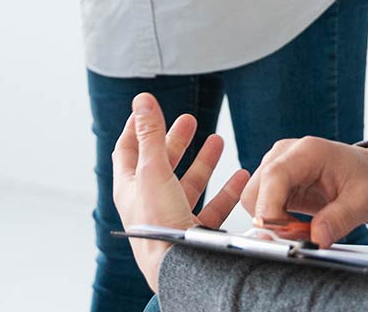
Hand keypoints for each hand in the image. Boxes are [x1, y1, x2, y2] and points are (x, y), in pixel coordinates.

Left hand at [112, 93, 250, 292]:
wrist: (177, 269)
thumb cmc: (159, 222)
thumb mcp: (153, 170)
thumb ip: (151, 134)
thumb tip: (142, 99)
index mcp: (130, 187)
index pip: (128, 149)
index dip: (137, 127)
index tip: (148, 110)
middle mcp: (148, 202)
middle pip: (160, 164)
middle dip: (176, 141)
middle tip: (190, 120)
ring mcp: (171, 217)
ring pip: (188, 184)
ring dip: (204, 162)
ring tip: (219, 140)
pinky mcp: (193, 232)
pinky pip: (211, 207)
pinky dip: (225, 190)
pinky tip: (240, 177)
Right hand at [241, 137, 367, 247]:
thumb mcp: (364, 201)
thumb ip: (340, 219)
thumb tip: (316, 240)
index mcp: (308, 151)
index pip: (274, 176)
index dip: (269, 208)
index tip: (277, 236)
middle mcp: (285, 154)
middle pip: (255, 190)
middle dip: (271, 220)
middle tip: (301, 236)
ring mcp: (277, 165)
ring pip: (254, 200)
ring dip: (273, 222)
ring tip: (305, 229)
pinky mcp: (276, 181)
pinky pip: (262, 205)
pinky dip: (274, 220)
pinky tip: (297, 225)